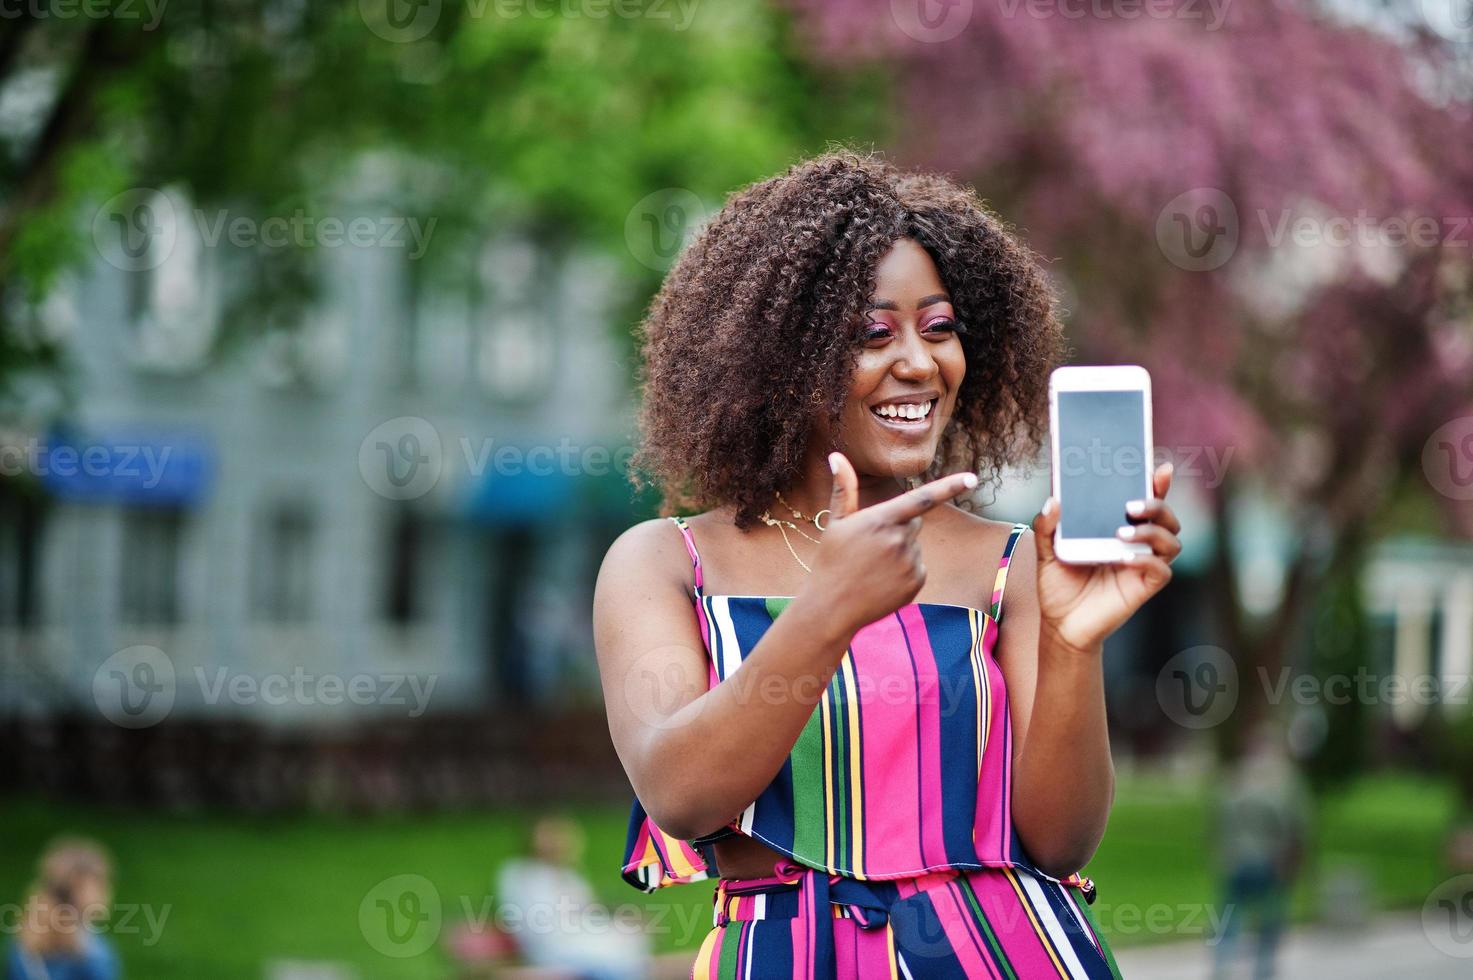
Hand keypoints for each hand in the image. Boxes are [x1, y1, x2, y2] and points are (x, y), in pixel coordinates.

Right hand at [799, 452, 978, 633]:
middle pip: (915, 522)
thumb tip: (836, 456)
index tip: (972, 478)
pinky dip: (905, 571)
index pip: (922, 499)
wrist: (831, 607)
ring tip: (873, 568)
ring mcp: (910, 562)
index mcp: (880, 520)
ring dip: (900, 551)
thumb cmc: (831, 561)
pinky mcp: (917, 581)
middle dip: (900, 526)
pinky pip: (918, 566)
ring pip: (914, 545)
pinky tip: (883, 581)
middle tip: (872, 545)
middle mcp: (899, 540)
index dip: (949, 486)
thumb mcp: (836, 523)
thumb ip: (843, 489)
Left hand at [1031, 462, 1181, 654]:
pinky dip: (1148, 561)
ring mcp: (1143, 564)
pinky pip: (1161, 571)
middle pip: (1166, 516)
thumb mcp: (1045, 552)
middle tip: (1130, 506)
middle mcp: (1137, 543)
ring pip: (1170, 541)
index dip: (1156, 483)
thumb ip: (1046, 526)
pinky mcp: (1144, 587)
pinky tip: (1125, 559)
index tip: (1159, 468)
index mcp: (1118, 526)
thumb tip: (1053, 501)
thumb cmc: (1058, 584)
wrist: (1060, 624)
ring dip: (1151, 532)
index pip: (1145, 500)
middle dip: (1156, 505)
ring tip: (1122, 533)